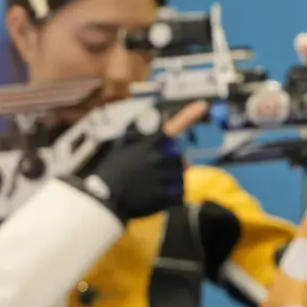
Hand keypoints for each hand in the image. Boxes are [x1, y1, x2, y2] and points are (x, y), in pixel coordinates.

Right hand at [86, 101, 207, 220]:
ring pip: (181, 176)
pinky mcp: (163, 197)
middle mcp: (157, 159)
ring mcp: (162, 178)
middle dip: (174, 164)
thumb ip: (137, 134)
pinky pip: (180, 193)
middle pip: (180, 158)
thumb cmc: (111, 172)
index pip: (172, 128)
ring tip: (156, 185)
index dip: (189, 116)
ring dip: (174, 179)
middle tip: (159, 172)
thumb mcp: (121, 148)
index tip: (203, 106)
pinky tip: (162, 196)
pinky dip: (175, 195)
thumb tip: (151, 121)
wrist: (104, 200)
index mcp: (148, 146)